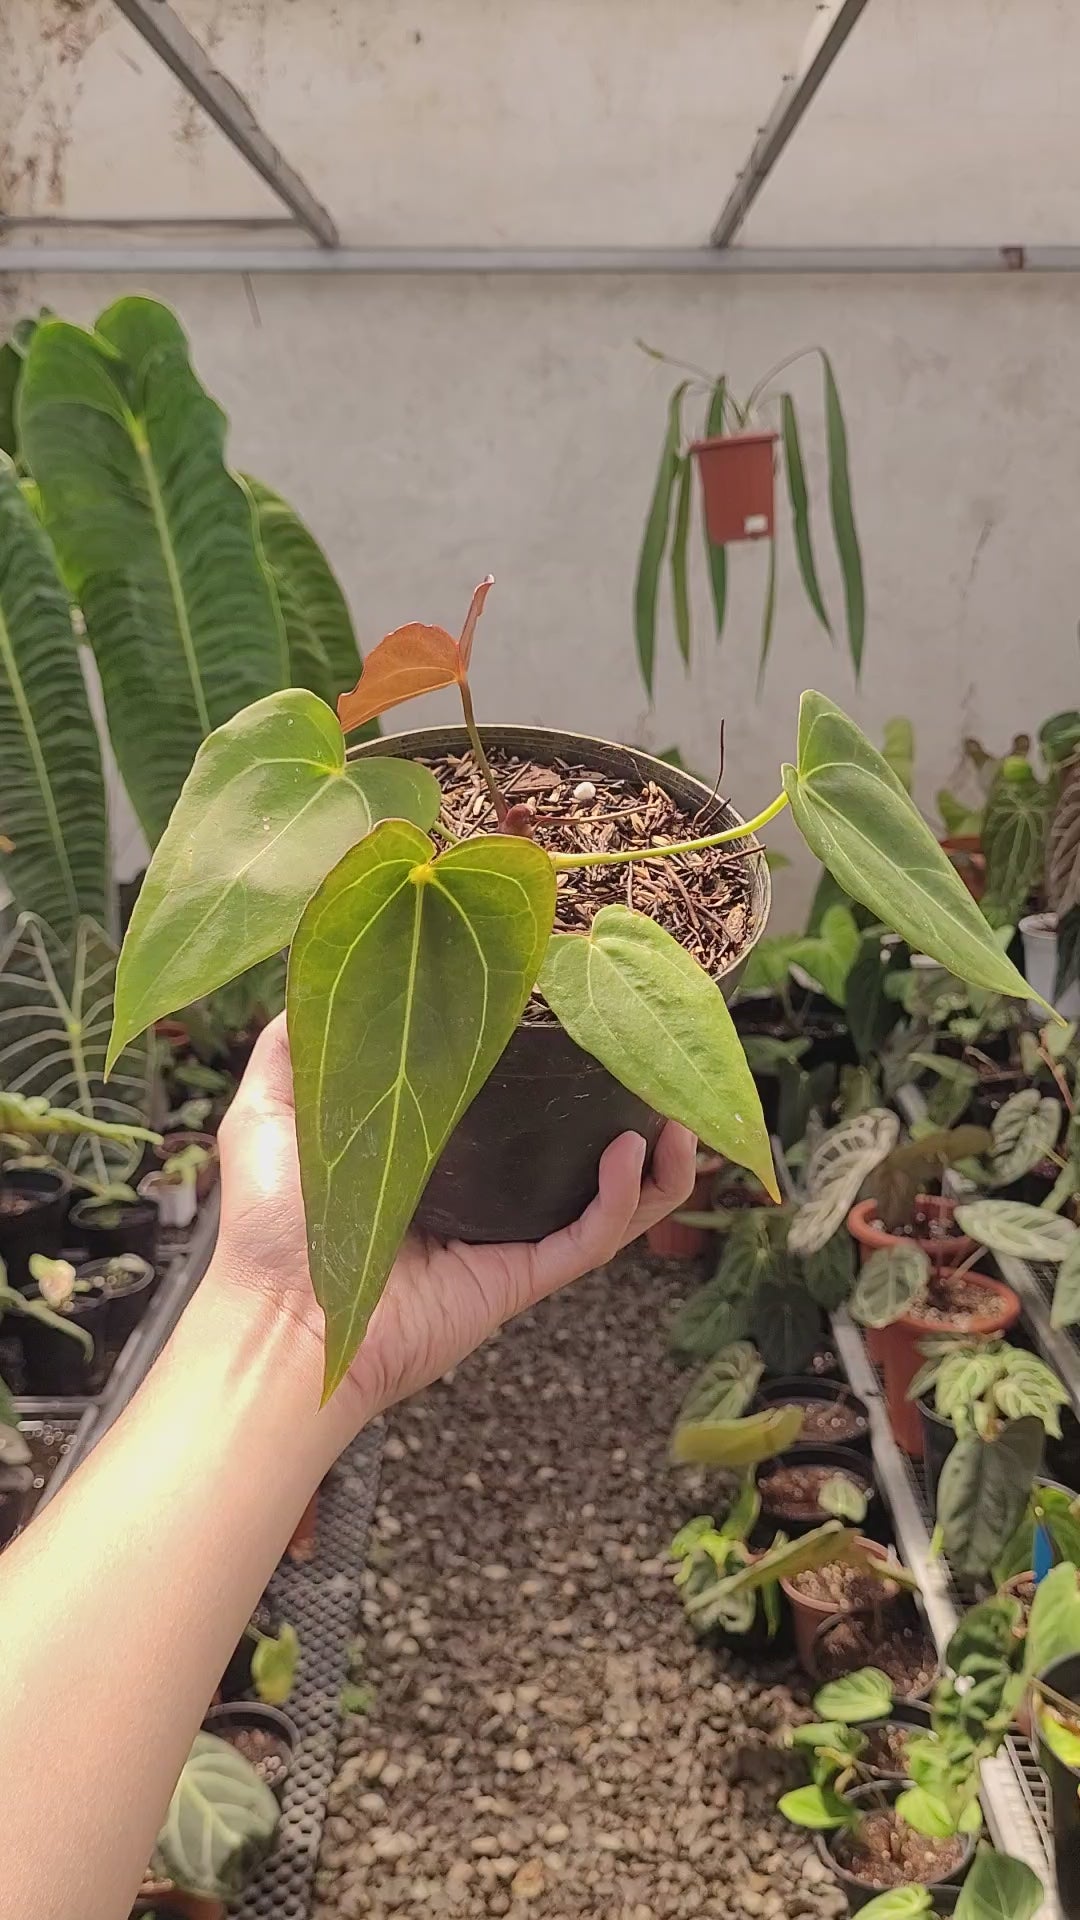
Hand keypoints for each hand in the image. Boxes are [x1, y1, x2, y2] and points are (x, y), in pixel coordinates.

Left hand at [214, 1015, 695, 1423]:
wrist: (275, 1319)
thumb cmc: (268, 1225)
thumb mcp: (272, 1106)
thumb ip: (296, 1044)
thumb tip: (323, 969)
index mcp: (441, 1158)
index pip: (517, 1109)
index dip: (559, 1068)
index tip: (585, 1013)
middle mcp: (485, 1198)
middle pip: (580, 1152)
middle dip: (632, 1113)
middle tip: (654, 1064)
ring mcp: (507, 1241)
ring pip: (610, 1200)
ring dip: (658, 1164)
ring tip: (676, 1116)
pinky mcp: (519, 1278)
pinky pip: (590, 1237)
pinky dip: (622, 1197)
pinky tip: (628, 1149)